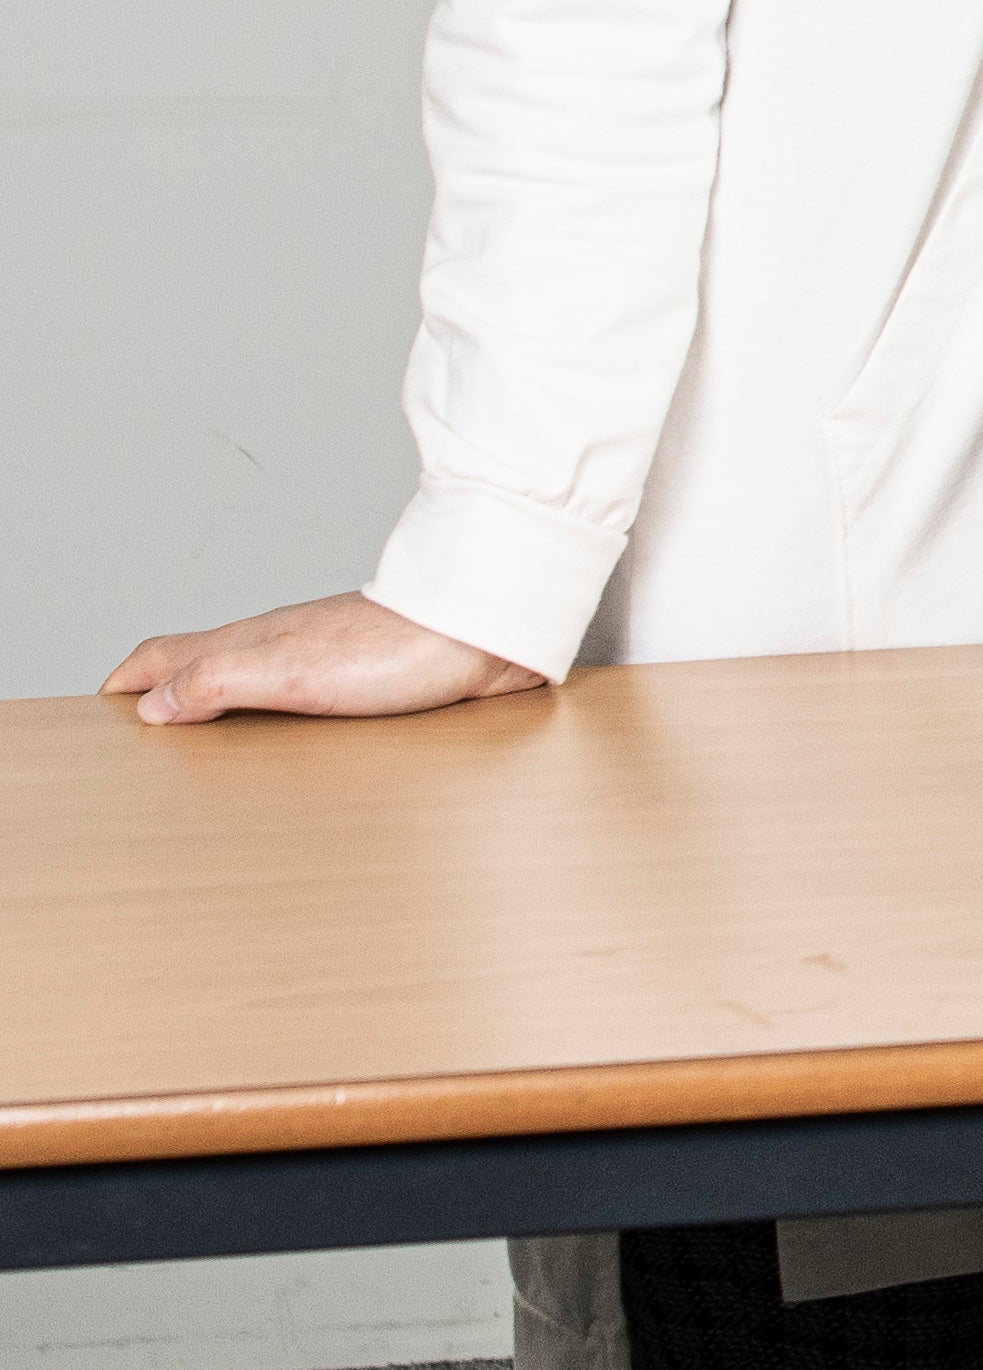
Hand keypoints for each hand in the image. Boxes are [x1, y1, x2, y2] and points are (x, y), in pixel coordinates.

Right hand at [104, 593, 548, 727]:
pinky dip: (276, 713)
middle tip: (142, 717)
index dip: (132, 677)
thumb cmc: (399, 648)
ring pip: (256, 676)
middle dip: (167, 687)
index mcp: (254, 640)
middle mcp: (286, 644)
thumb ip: (217, 681)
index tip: (105, 701)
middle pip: (207, 661)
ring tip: (203, 733)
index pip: (171, 653)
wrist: (490, 633)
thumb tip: (155, 705)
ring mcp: (329, 659)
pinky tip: (291, 736)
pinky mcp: (373, 678)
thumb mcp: (289, 671)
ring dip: (222, 699)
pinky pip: (306, 695)